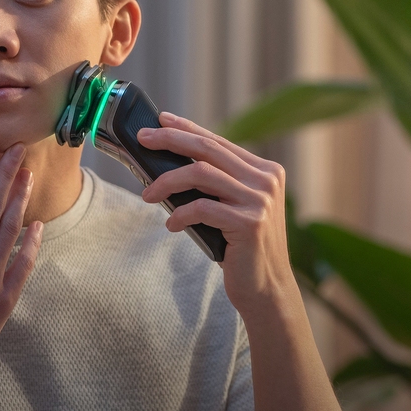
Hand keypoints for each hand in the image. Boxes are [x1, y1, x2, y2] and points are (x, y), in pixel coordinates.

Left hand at [135, 113, 292, 316]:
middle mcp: (266, 180)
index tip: (161, 121)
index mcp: (265, 171)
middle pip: (209, 149)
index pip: (219, 142)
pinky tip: (171, 225)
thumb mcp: (236, 208)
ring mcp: (259, 200)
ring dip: (167, 182)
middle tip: (143, 139)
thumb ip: (219, 184)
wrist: (267, 289)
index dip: (188, 129)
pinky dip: (180, 215)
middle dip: (171, 140)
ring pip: (201, 174)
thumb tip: (172, 164)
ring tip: (147, 194)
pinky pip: (201, 208)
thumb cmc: (243, 249)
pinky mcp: (249, 222)